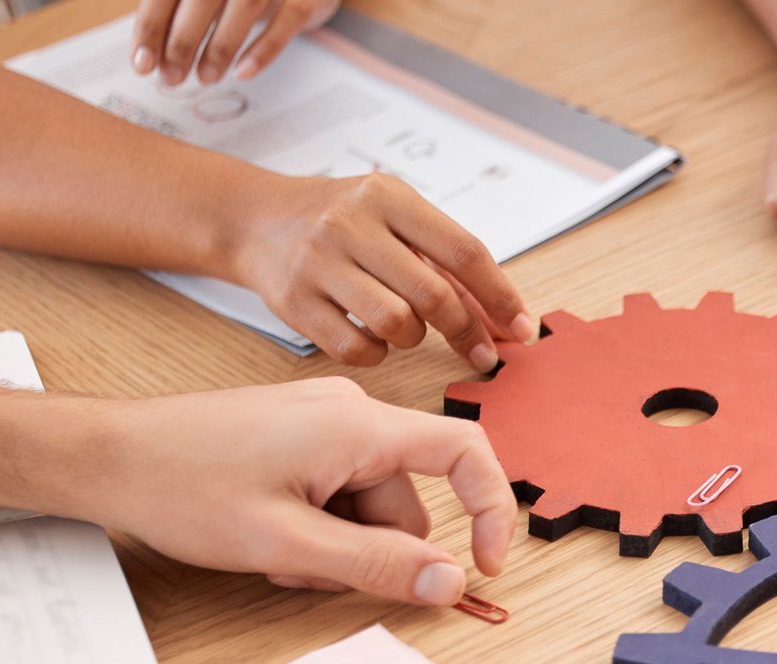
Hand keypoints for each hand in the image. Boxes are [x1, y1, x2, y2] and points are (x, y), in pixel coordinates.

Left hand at [68, 377, 515, 604]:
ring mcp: (322, 423)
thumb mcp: (286, 544)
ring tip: (277, 552)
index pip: (465, 454)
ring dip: (339, 544)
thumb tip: (449, 583)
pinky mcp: (299, 437)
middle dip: (374, 549)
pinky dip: (318, 525)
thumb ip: (376, 565)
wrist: (106, 456)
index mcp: (356, 425)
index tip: (484, 567)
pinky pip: (339, 492)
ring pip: (371, 505)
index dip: (491, 512)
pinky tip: (269, 533)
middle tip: (308, 568)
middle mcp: (348, 412)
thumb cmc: (180, 485)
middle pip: (408, 499)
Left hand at [130, 0, 337, 85]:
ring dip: (220, 47)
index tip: (143, 64)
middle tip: (171, 78)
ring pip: (243, 5)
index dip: (152, 26)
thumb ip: (178, 9)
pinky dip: (265, 48)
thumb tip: (150, 53)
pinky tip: (244, 71)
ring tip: (205, 78)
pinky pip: (290, 18)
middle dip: (182, 41)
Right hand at [232, 172, 535, 369]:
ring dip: (413, 339)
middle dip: (465, 329)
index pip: (462, 250)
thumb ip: (445, 262)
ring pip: (396, 324)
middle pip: (432, 294)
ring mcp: (318, 262)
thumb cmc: (341, 223)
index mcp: (387, 197)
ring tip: (405, 327)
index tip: (520, 329)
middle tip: (480, 351)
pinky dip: (377, 353)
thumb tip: (504, 319)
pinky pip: (357, 349)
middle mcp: (351, 224)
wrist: (256, 219)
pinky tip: (372, 337)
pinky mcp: (293, 301)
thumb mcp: (393, 218)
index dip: (499, 296)